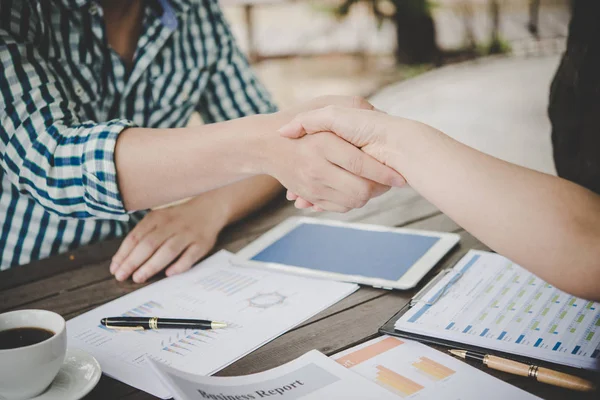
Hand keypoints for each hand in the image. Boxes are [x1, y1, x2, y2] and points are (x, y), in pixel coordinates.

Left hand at [110, 199, 225, 282]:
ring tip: (139, 277)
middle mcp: (172, 225)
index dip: (124, 253)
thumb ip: (143, 236)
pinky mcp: (202, 244)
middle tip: (122, 276)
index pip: (136, 236)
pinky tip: (168, 274)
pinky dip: (179, 265)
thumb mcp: (159, 220)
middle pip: (150, 244)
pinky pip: (190, 256)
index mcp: (158, 218)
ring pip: (168, 250)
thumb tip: (122, 260)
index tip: (115, 268)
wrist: (209, 209)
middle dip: (133, 261)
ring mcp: (188, 234)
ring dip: (152, 265)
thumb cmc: (178, 219)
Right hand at [259, 97, 404, 211]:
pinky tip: (357, 189)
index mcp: (323, 144)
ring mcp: (311, 185)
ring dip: (368, 196)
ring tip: (375, 185)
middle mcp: (315, 167)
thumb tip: (380, 115)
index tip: (400, 177)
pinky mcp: (309, 196)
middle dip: (378, 189)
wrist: (265, 144)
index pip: (360, 164)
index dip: (383, 173)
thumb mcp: (322, 107)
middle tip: (388, 182)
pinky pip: (339, 207)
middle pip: (359, 190)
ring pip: (352, 202)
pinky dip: (352, 201)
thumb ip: (351, 107)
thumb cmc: (298, 120)